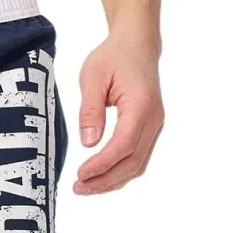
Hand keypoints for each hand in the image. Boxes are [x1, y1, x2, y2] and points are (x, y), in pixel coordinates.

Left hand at [74, 27, 164, 195]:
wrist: (138, 44)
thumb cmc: (114, 56)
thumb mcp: (93, 76)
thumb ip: (90, 110)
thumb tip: (88, 143)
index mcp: (141, 104)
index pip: (123, 145)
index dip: (102, 165)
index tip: (79, 175)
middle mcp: (154, 118)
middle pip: (133, 162)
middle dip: (105, 180)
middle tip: (78, 188)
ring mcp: (155, 126)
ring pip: (137, 165)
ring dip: (112, 182)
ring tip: (85, 188)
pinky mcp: (150, 130)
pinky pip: (138, 159)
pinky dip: (119, 173)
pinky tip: (100, 178)